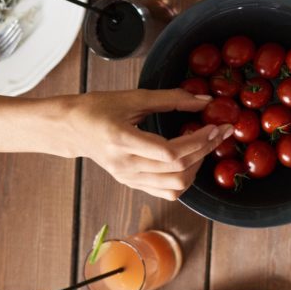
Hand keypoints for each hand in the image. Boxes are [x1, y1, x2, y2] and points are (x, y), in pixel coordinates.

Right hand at [63, 88, 232, 198]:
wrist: (71, 128)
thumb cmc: (96, 108)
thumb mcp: (132, 97)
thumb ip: (170, 99)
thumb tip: (204, 101)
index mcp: (122, 140)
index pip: (170, 152)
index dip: (198, 141)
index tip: (214, 126)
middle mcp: (126, 165)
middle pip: (177, 169)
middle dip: (205, 150)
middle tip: (219, 132)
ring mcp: (128, 178)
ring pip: (175, 186)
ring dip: (197, 167)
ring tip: (205, 146)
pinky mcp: (131, 183)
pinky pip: (166, 192)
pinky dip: (184, 179)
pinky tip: (191, 160)